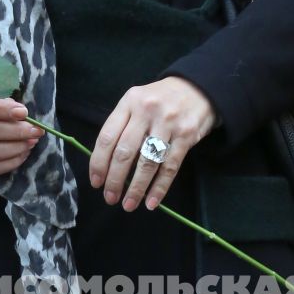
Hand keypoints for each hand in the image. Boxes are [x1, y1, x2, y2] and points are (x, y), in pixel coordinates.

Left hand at [89, 75, 216, 211]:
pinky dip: (159, 188)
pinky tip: (151, 202)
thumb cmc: (160, 100)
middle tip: (110, 198)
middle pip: (125, 152)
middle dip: (114, 180)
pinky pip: (170, 167)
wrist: (198, 88)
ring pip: (147, 163)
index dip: (98, 163)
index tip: (96, 182)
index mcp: (129, 102)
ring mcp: (168, 123)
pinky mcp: (186, 136)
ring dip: (136, 188)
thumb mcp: (137, 101)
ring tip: (128, 205)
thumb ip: (122, 125)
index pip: (107, 137)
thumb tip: (105, 163)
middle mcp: (147, 111)